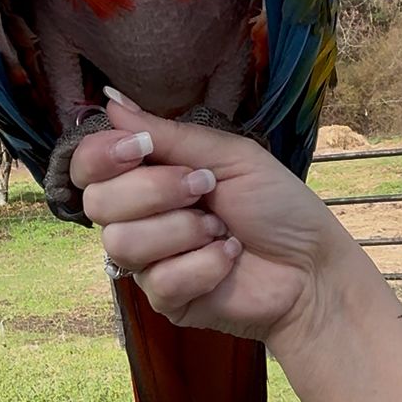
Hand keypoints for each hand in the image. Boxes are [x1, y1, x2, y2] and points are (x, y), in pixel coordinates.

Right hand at [71, 94, 355, 347]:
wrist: (313, 266)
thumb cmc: (278, 206)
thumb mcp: (229, 156)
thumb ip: (169, 134)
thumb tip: (110, 102)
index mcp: (149, 177)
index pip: (89, 166)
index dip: (102, 156)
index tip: (140, 150)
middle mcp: (139, 219)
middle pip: (98, 203)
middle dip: (155, 191)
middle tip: (204, 188)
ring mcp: (149, 263)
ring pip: (122, 243)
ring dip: (183, 230)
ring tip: (221, 230)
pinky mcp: (166, 300)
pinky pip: (159, 280)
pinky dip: (205, 264)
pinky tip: (229, 260)